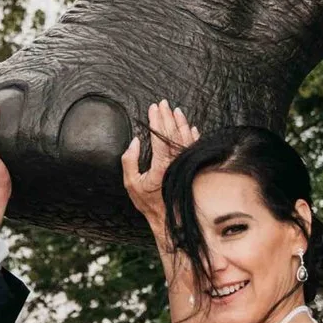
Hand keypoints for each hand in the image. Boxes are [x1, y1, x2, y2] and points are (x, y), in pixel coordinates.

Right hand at [119, 97, 198, 230]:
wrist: (168, 218)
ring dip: (181, 122)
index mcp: (161, 164)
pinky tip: (192, 128)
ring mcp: (186, 165)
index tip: (153, 108)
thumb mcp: (131, 183)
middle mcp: (176, 162)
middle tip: (163, 103)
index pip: (159, 135)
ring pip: (185, 138)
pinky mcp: (191, 169)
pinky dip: (193, 136)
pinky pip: (194, 148)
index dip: (156, 120)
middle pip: (172, 133)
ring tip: (176, 110)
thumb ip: (129, 161)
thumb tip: (134, 141)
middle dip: (167, 116)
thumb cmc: (148, 202)